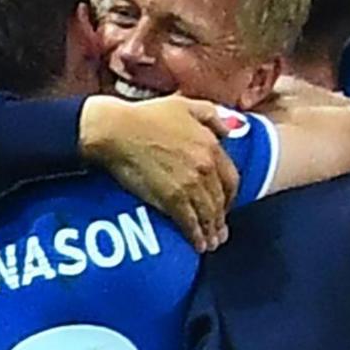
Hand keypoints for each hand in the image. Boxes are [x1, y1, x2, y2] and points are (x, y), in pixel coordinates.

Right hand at [80, 93, 240, 250]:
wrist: (117, 130)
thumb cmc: (146, 115)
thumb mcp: (185, 104)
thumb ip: (211, 115)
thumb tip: (229, 131)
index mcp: (210, 145)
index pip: (231, 179)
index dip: (230, 196)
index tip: (225, 205)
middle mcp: (205, 166)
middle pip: (220, 200)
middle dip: (221, 219)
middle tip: (220, 231)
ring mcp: (190, 184)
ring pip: (208, 214)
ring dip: (211, 231)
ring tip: (210, 243)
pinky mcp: (172, 198)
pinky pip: (190, 222)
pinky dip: (196, 236)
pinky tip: (198, 244)